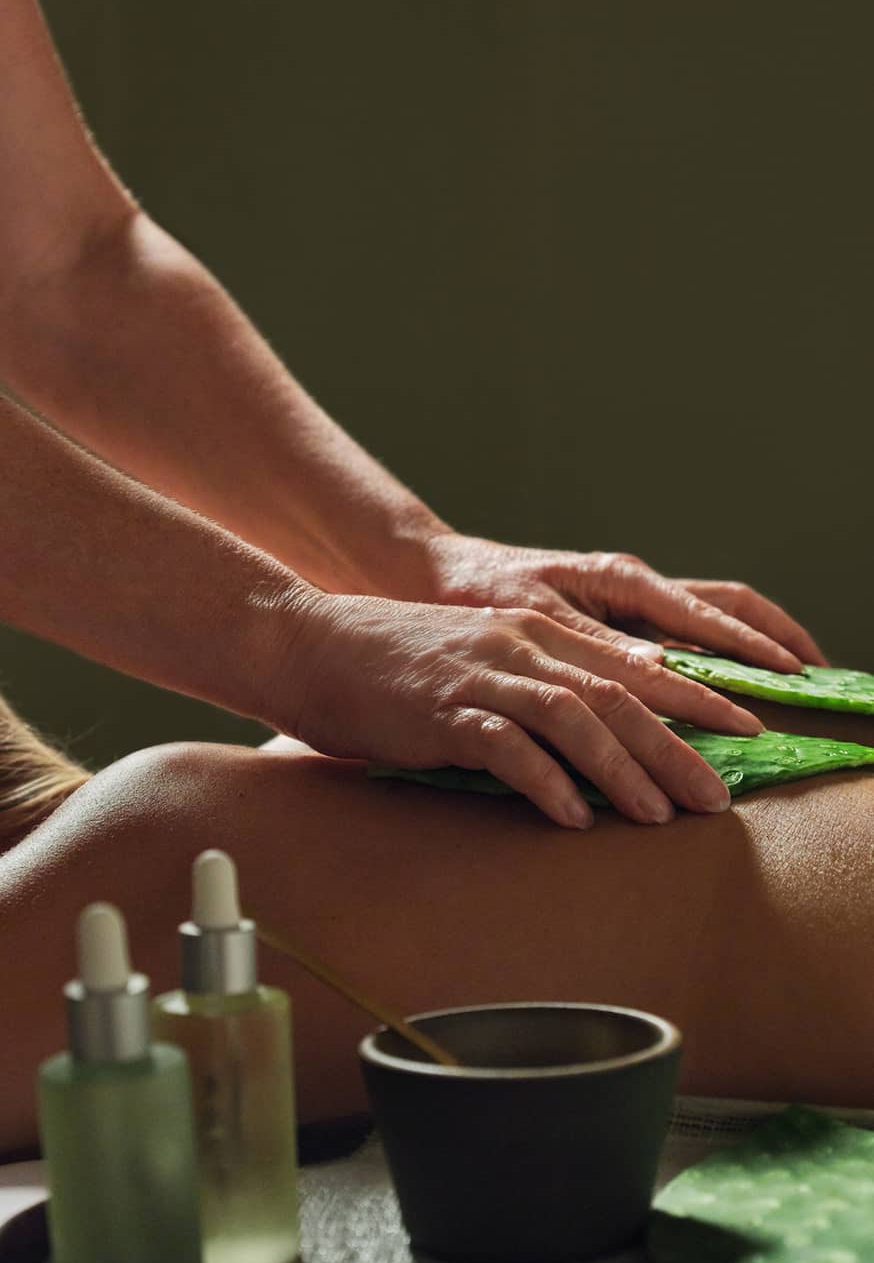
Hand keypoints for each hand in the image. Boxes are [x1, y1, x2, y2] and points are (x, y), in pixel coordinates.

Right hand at [269, 589, 767, 828]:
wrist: (300, 642)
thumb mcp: (472, 665)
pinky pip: (506, 747)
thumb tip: (587, 752)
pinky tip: (574, 817)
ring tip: (662, 816)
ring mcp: (478, 675)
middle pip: (620, 696)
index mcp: (531, 632)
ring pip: (575, 718)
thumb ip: (527, 695)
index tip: (743, 734)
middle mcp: (515, 645)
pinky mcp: (438, 709)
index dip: (693, 703)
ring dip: (626, 770)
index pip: (631, 668)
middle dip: (680, 748)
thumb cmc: (382, 665)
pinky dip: (546, 783)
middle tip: (720, 797)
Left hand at [411, 534, 825, 672]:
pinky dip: (716, 657)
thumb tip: (663, 673)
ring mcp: (628, 602)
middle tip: (820, 678)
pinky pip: (681, 637)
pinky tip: (732, 688)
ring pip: (713, 617)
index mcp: (623, 579)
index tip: (790, 682)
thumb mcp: (536, 619)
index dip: (750, 652)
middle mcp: (635, 587)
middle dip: (776, 638)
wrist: (442, 574)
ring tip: (797, 678)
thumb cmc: (480, 591)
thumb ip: (597, 646)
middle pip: (729, 606)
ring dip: (755, 644)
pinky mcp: (615, 620)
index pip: (707, 616)